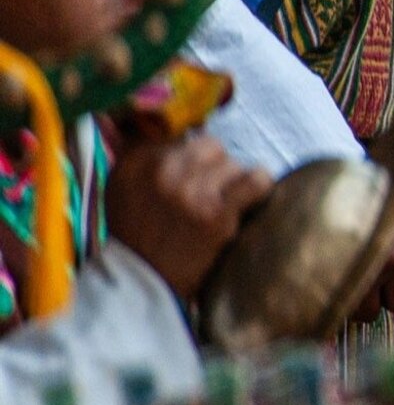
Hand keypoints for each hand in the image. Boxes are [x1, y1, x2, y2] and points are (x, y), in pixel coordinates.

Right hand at [101, 131, 271, 297]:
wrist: (142, 283)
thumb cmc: (136, 236)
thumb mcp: (123, 188)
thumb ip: (143, 153)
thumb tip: (167, 121)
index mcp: (135, 162)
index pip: (179, 133)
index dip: (192, 154)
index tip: (191, 172)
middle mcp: (161, 170)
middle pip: (211, 146)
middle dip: (214, 168)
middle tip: (208, 194)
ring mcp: (190, 190)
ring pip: (233, 165)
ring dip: (232, 184)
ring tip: (220, 206)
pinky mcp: (216, 213)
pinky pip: (256, 181)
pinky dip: (259, 189)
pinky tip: (249, 202)